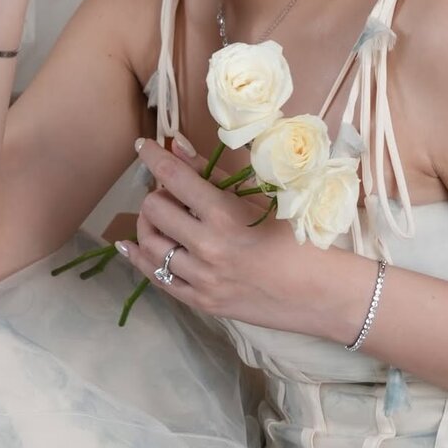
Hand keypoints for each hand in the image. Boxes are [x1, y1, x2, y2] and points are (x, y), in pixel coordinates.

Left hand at [119, 138, 330, 333]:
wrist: (319, 292)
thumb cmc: (294, 237)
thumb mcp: (257, 198)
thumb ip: (211, 172)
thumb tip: (176, 146)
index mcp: (225, 215)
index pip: (173, 177)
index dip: (152, 156)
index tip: (143, 145)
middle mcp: (208, 247)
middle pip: (155, 209)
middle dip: (156, 192)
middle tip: (169, 189)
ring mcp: (202, 279)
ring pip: (150, 244)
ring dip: (148, 223)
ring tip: (160, 214)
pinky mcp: (202, 303)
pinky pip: (157, 279)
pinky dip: (138, 259)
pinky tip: (129, 245)